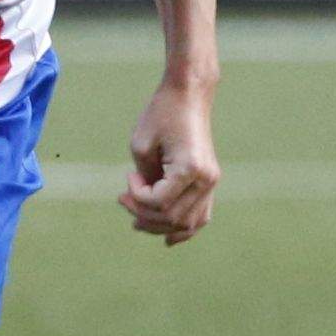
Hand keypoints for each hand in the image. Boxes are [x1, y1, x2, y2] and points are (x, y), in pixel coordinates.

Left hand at [121, 82, 220, 243]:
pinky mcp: (210, 180)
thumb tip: (145, 205)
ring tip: (136, 221)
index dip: (137, 196)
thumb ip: (144, 180)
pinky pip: (202, 215)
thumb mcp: (141, 146)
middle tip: (123, 198)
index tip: (129, 175)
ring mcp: (212, 182)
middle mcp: (206, 179)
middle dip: (143, 214)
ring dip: (160, 226)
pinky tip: (168, 239)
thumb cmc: (161, 114)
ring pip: (188, 223)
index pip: (159, 202)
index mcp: (190, 168)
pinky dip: (185, 228)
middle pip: (173, 218)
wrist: (188, 95)